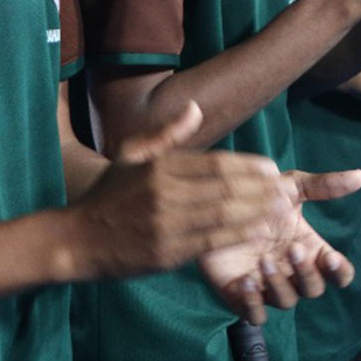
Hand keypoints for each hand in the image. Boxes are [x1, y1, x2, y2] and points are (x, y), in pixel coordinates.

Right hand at [62, 102, 294, 286]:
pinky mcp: (165, 253)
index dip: (249, 166)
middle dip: (261, 189)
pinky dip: (238, 236)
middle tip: (286, 189)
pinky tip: (259, 231)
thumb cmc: (107, 196)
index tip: (272, 168)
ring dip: (258, 212)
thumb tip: (196, 107)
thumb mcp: (130, 156)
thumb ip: (166, 133)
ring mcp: (165, 225)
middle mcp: (164, 194)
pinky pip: (211, 242)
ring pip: (223, 215)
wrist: (74, 241)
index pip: (217, 163)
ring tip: (281, 209)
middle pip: (226, 188)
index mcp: (160, 167)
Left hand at [198, 168, 360, 322]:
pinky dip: (253, 303)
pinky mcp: (240, 296)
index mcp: (311, 250)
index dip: (339, 272)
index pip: (338, 274)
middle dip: (306, 272)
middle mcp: (293, 272)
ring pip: (287, 301)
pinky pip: (254, 315)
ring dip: (280, 283)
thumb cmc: (259, 197)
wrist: (216, 206)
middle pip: (314, 289)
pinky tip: (247, 280)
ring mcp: (268, 286)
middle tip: (293, 248)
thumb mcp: (292, 187)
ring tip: (265, 259)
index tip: (329, 257)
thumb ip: (324, 185)